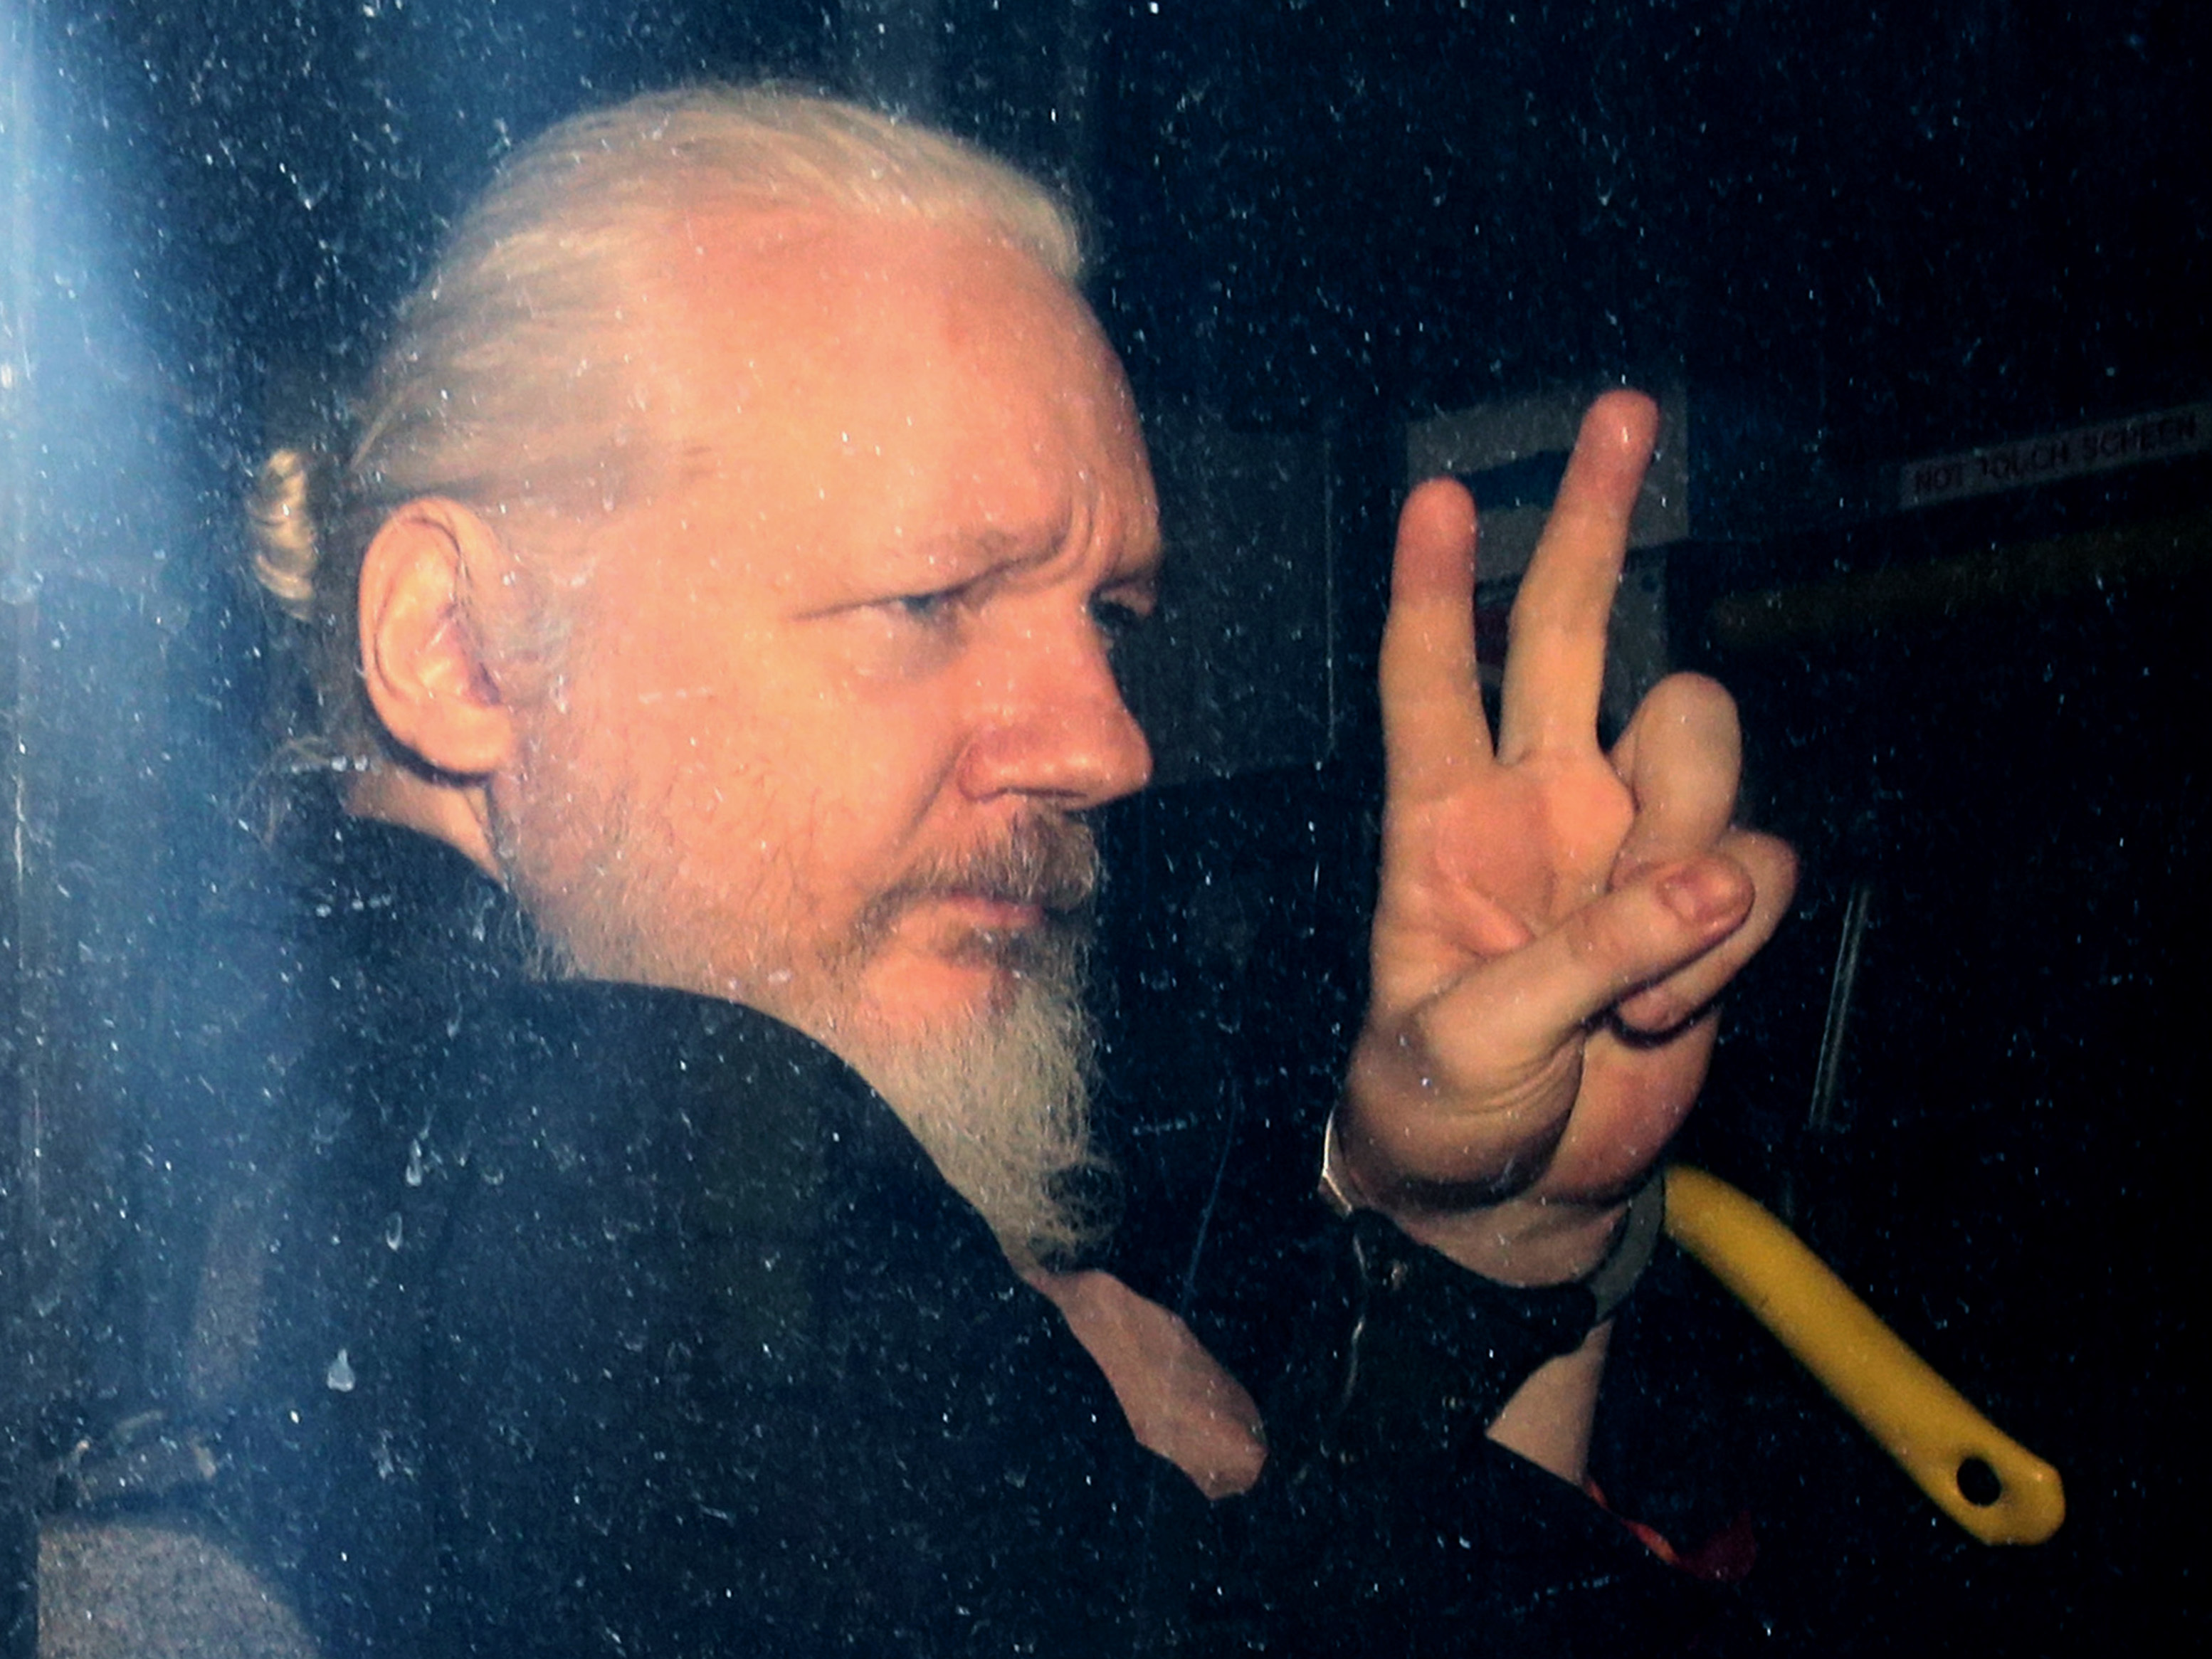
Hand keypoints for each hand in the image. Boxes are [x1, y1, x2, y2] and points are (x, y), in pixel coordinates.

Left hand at [1339, 391, 1795, 1283]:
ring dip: (1684, 836)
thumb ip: (1579, 960)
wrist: (1512, 1199)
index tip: (1438, 493)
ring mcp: (1627, 843)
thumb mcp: (1467, 1045)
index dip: (1433, 586)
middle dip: (1589, 521)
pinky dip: (1723, 936)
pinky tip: (1663, 1007)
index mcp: (1439, 820)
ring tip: (1634, 970)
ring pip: (1694, 736)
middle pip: (1569, 630)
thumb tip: (1708, 885)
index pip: (1431, 676)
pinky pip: (1753, 863)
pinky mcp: (1704, 902)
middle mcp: (1539, 802)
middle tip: (1618, 413)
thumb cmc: (1444, 1113)